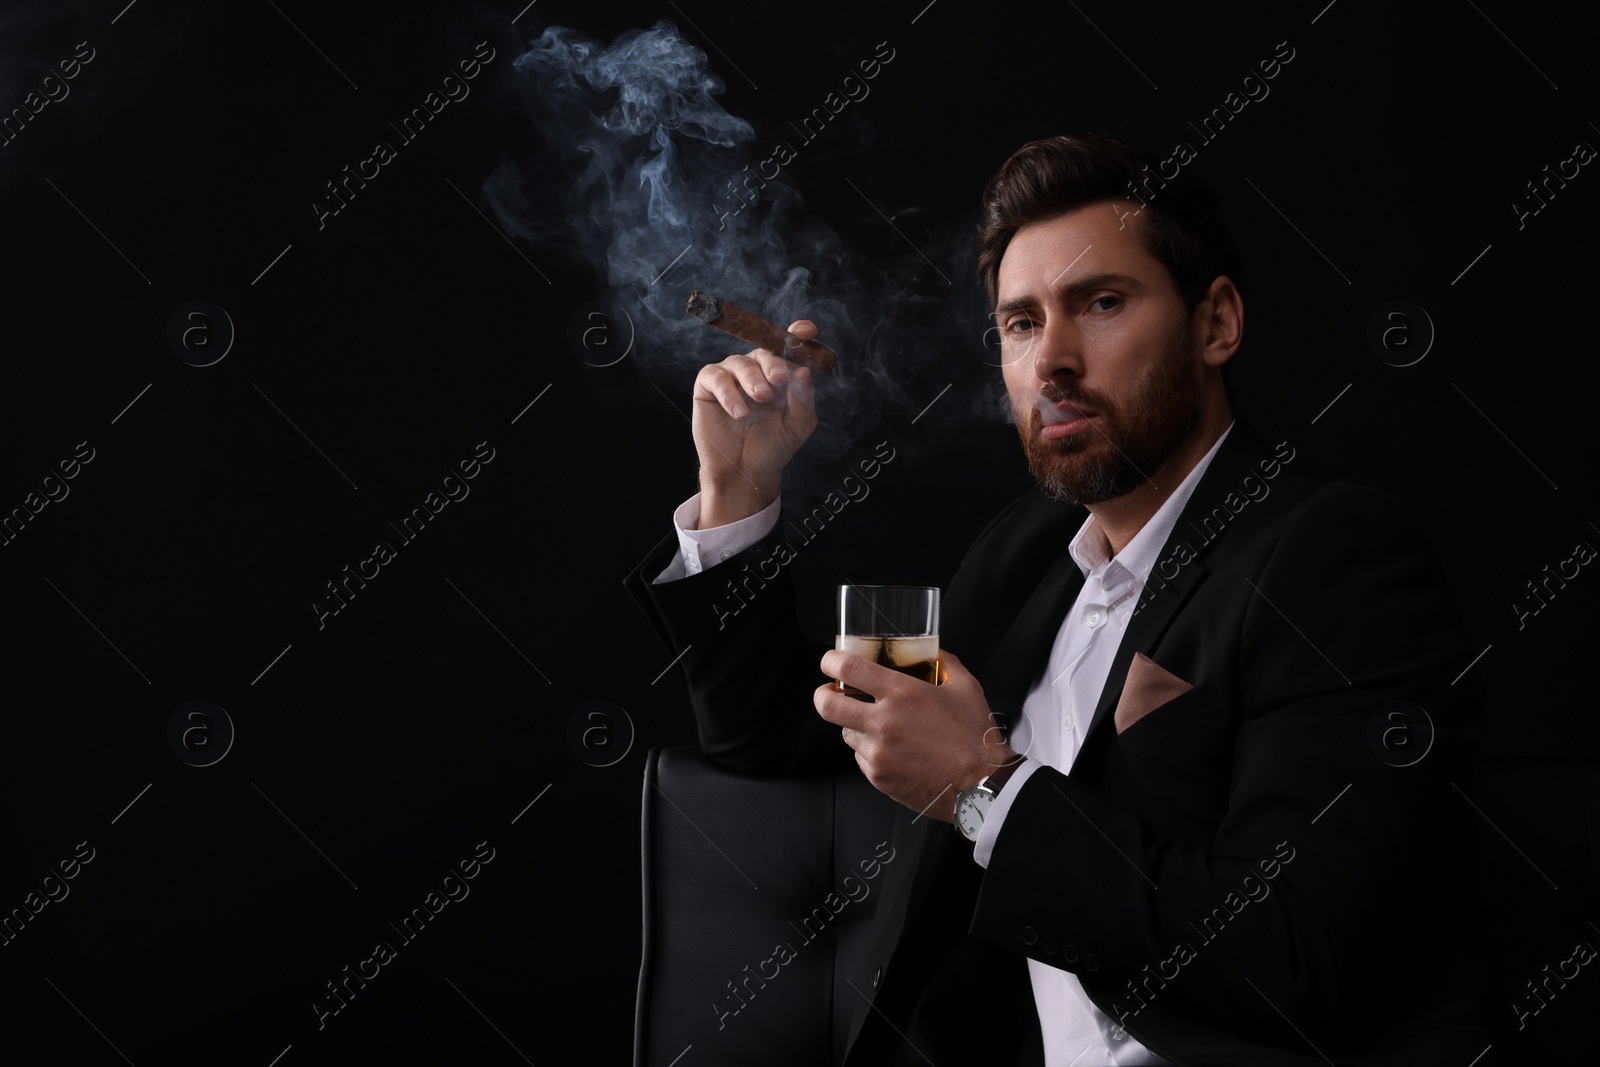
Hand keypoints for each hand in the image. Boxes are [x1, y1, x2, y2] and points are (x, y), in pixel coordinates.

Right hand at [691, 320, 818, 527]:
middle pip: (764, 352)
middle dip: (773, 363)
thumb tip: (803, 371)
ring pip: (740, 362)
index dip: (797, 335)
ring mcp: (731, 377)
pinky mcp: (708, 387)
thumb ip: (803, 399)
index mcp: (779, 376)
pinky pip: (715, 377)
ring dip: (752, 379)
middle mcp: (755, 371)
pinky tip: (738, 411)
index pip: (788, 348)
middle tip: (779, 380)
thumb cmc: (772, 447)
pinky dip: (728, 391)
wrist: (746, 472)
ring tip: (760, 399)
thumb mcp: (797, 425)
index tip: (806, 331)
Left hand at [815, 648, 1017, 823]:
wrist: (982, 786)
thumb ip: (945, 664)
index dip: (830, 660)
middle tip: (830, 692)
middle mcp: (883, 723)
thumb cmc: (976, 738)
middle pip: (827, 705)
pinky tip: (892, 748)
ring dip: (855, 725)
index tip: (830, 661)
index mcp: (901, 695)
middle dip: (823, 695)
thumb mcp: (966, 688)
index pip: (847, 669)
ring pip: (845, 733)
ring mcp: (878, 753)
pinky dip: (870, 750)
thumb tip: (933, 654)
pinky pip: (861, 758)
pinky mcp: (879, 778)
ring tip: (877, 724)